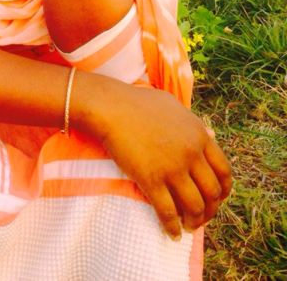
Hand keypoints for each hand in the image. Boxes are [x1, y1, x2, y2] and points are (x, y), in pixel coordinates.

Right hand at [92, 82, 231, 239]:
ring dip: (195, 222)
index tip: (217, 198)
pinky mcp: (151, 180)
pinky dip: (172, 227)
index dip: (224, 190)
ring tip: (188, 227)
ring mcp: (172, 168)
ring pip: (194, 206)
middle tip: (201, 216)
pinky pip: (168, 212)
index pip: (224, 171)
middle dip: (210, 210)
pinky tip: (172, 233)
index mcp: (199, 135)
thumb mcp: (175, 106)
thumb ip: (195, 123)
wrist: (112, 107)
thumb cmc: (139, 103)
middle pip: (212, 192)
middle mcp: (191, 153)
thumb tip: (211, 134)